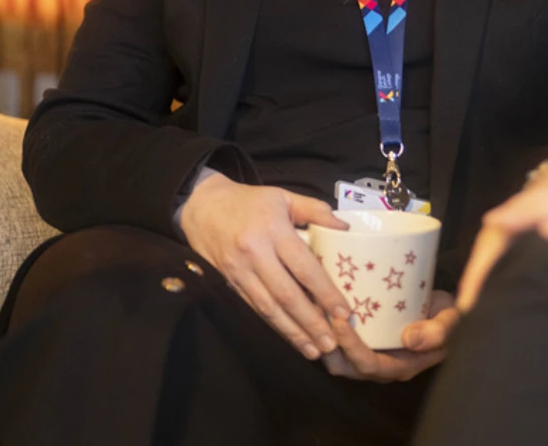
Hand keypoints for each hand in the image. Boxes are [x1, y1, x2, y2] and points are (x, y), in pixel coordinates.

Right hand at [178, 170, 351, 359]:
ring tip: (314, 350)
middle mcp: (255, 254)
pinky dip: (273, 325)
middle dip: (310, 322)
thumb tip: (345, 227)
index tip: (343, 312)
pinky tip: (289, 337)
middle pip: (286, 294)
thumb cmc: (250, 201)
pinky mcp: (228, 282)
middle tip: (332, 344)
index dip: (324, 292)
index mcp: (273, 230)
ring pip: (268, 308)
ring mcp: (238, 271)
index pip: (303, 267)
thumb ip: (315, 210)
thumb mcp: (284, 196)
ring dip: (292, 332)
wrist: (202, 205)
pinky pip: (254, 307)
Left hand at [321, 291, 460, 382]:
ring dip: (324, 338)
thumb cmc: (450, 317)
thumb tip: (409, 340)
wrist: (448, 314)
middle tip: (318, 310)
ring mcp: (372, 357)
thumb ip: (438, 331)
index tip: (339, 319)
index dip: (350, 346)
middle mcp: (382, 367)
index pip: (368, 364)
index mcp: (402, 366)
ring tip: (315, 308)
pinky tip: (322, 309)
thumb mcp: (452, 321)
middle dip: (327, 343)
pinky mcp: (366, 344)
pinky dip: (327, 332)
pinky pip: (338, 346)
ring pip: (336, 358)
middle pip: (344, 366)